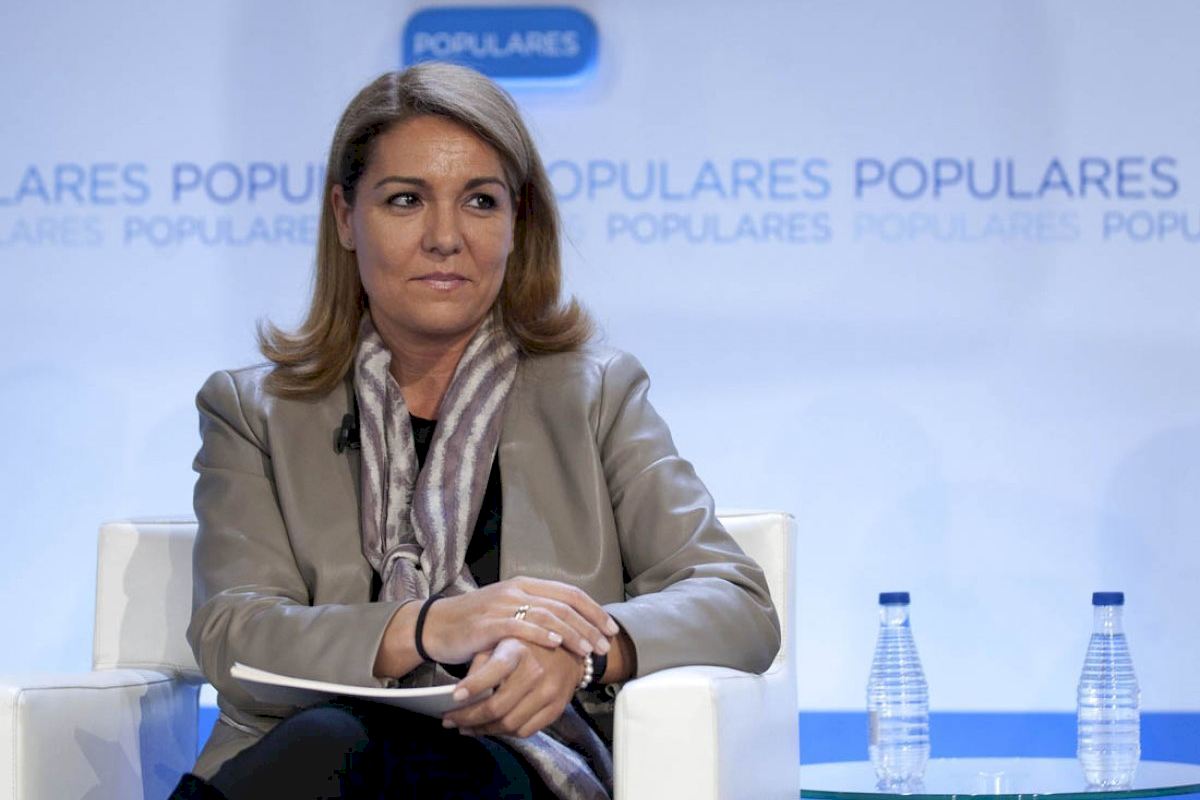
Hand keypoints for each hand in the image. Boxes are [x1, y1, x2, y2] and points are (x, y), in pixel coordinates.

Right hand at [422, 577, 617, 664]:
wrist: (436, 626)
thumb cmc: (474, 623)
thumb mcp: (508, 611)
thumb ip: (535, 612)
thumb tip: (569, 626)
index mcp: (524, 584)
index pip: (569, 593)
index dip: (594, 610)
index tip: (610, 628)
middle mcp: (517, 590)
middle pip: (564, 604)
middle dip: (590, 625)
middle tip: (606, 644)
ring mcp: (502, 605)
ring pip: (548, 615)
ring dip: (573, 634)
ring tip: (589, 650)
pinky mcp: (489, 623)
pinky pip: (521, 626)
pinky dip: (542, 634)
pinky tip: (557, 645)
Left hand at [443, 638, 584, 737]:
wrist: (572, 648)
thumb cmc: (527, 642)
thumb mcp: (502, 640)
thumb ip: (482, 663)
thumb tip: (460, 693)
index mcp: (518, 650)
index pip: (492, 673)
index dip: (471, 687)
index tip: (452, 698)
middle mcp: (536, 672)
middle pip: (497, 707)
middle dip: (468, 718)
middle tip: (449, 721)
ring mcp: (549, 692)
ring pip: (509, 724)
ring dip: (483, 730)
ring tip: (466, 727)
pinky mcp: (557, 708)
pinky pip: (525, 731)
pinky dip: (504, 733)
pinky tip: (490, 728)